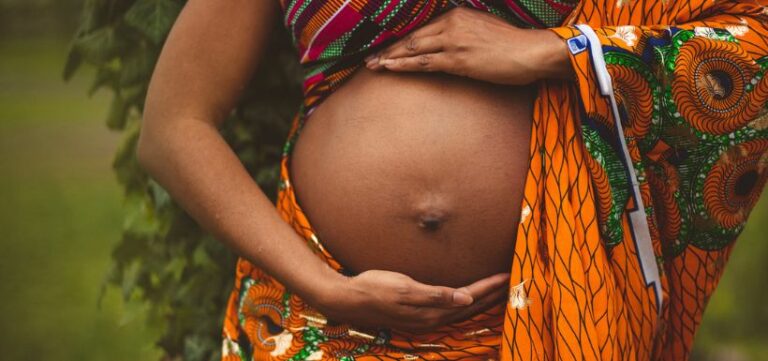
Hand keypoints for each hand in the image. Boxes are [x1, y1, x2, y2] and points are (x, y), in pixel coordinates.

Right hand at [313, 269, 509, 333]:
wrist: (348, 299)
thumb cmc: (374, 288)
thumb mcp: (404, 288)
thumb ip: (435, 295)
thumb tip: (466, 300)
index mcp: (431, 313)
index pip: (469, 299)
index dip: (489, 288)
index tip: (507, 276)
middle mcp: (431, 320)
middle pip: (470, 308)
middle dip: (492, 296)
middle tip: (512, 283)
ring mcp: (424, 320)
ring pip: (462, 311)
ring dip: (481, 302)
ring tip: (497, 292)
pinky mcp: (418, 317)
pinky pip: (450, 311)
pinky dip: (465, 304)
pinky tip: (467, 299)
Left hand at [364, 6, 571, 84]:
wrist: (531, 52)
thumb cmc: (512, 45)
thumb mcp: (484, 29)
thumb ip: (463, 32)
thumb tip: (448, 43)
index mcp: (458, 14)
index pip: (422, 28)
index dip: (401, 40)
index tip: (386, 48)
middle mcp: (452, 24)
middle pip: (412, 37)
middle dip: (389, 49)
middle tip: (369, 59)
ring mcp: (454, 41)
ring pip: (413, 49)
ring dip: (390, 58)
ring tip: (372, 66)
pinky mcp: (458, 59)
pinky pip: (424, 62)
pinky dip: (404, 65)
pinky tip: (389, 68)